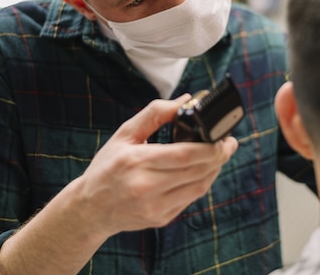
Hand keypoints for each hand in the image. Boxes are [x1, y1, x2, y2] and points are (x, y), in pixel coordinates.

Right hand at [75, 94, 238, 235]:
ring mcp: (155, 207)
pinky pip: (191, 199)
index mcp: (135, 162)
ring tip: (220, 155)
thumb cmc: (107, 167)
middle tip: (229, 143)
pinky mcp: (161, 219)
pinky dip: (202, 183)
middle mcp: (146, 187)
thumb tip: (185, 100)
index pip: (183, 156)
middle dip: (219, 156)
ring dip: (214, 170)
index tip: (225, 138)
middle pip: (196, 172)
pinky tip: (204, 171)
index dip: (210, 148)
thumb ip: (155, 114)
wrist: (90, 209)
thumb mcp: (125, 134)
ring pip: (198, 187)